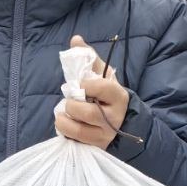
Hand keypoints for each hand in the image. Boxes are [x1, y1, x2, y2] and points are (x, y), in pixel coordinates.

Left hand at [55, 34, 128, 148]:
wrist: (123, 123)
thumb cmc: (108, 97)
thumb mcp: (104, 77)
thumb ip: (90, 58)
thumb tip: (76, 39)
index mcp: (118, 96)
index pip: (101, 88)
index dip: (85, 85)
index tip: (79, 85)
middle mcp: (114, 117)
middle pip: (87, 112)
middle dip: (71, 105)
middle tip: (70, 102)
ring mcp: (105, 134)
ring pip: (78, 130)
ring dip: (64, 120)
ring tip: (62, 114)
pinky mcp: (96, 146)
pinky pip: (74, 141)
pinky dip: (65, 132)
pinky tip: (65, 125)